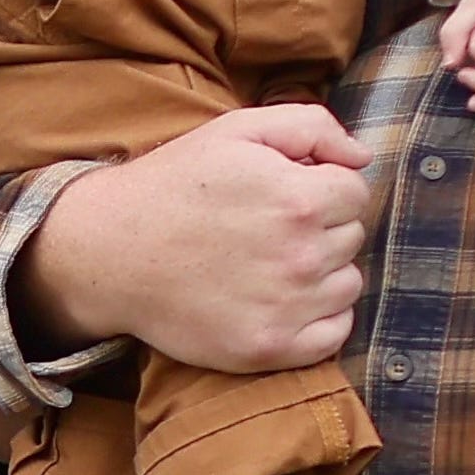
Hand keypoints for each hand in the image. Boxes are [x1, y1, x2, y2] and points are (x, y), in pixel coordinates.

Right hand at [13, 104, 372, 372]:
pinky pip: (335, 332)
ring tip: (272, 262)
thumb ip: (311, 126)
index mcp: (298, 198)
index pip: (355, 192)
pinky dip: (320, 318)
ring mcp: (286, 308)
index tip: (285, 192)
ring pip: (348, 284)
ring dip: (323, 271)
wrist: (111, 251)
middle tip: (269, 227)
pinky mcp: (270, 348)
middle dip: (321, 226)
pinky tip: (282, 298)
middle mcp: (300, 256)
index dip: (322, 186)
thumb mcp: (236, 130)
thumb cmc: (175, 184)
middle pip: (352, 237)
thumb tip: (363, 157)